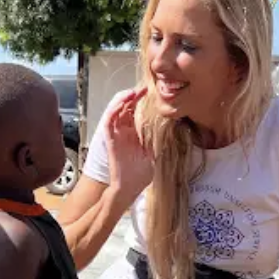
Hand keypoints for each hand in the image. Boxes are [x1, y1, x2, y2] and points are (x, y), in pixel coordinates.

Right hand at [106, 88, 152, 202]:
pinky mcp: (110, 140)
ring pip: (115, 112)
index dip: (140, 102)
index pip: (135, 113)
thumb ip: (157, 142)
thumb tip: (169, 129)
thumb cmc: (140, 176)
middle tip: (142, 89)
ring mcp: (116, 136)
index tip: (151, 93)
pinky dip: (113, 111)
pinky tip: (122, 104)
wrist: (129, 189)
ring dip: (122, 100)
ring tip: (132, 92)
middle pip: (125, 108)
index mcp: (134, 135)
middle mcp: (124, 133)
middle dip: (133, 97)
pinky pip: (108, 122)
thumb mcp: (154, 155)